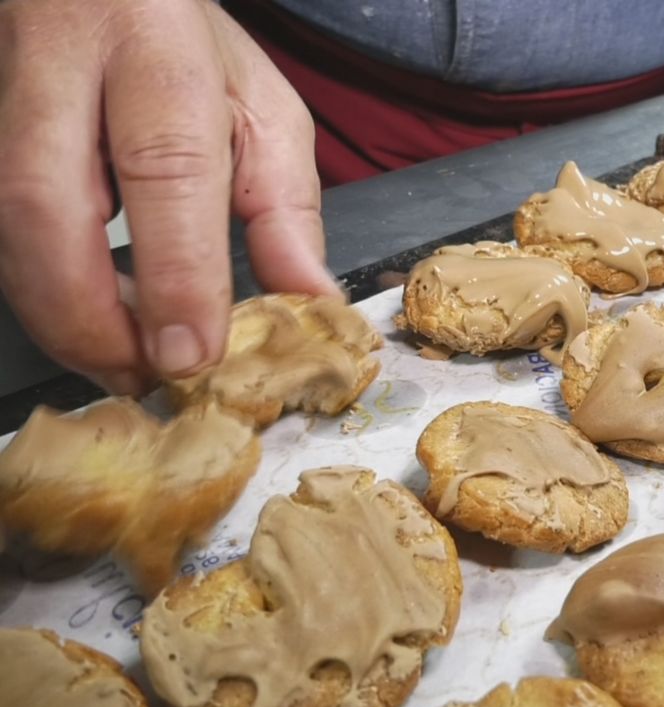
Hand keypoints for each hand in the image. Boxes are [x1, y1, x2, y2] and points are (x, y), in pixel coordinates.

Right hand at [0, 0, 336, 393]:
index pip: (166, 167)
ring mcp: (5, 98)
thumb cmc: (188, 50)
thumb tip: (310, 302)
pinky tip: (89, 327)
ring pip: (7, 222)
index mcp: (158, 51)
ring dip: (62, 317)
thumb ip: (286, 208)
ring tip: (123, 365)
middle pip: (46, 201)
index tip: (193, 351)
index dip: (176, 271)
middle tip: (143, 375)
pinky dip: (44, 293)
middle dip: (89, 316)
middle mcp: (64, 67)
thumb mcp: (263, 111)